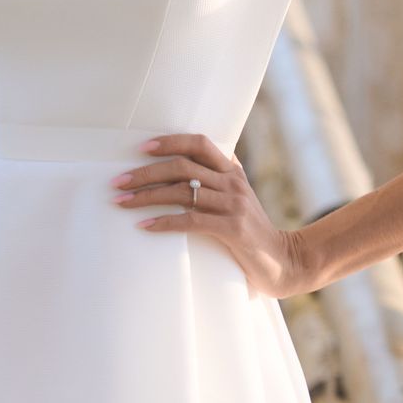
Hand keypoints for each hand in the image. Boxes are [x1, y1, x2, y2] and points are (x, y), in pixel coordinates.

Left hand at [111, 133, 313, 298]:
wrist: (284, 261)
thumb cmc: (253, 233)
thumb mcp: (240, 199)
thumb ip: (222, 179)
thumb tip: (199, 160)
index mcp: (233, 172)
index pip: (199, 143)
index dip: (170, 141)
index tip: (141, 148)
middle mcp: (233, 183)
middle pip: (182, 166)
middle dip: (145, 172)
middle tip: (118, 181)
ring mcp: (233, 205)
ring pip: (181, 191)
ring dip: (146, 196)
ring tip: (122, 202)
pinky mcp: (232, 229)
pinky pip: (190, 220)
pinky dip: (163, 222)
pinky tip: (144, 226)